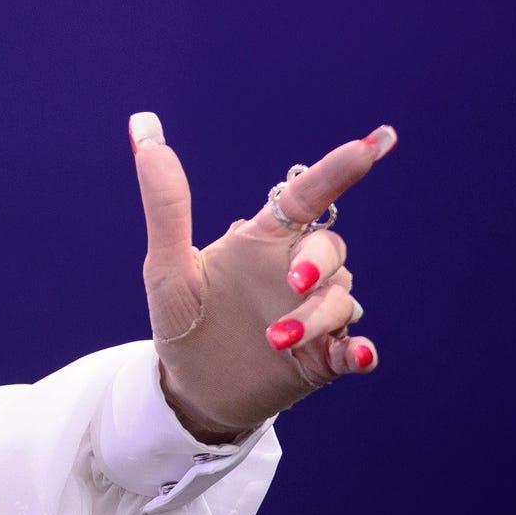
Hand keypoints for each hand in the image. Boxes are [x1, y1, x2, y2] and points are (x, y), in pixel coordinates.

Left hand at [132, 113, 397, 441]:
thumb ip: (165, 202)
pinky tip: (359, 356)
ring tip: (276, 339)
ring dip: (317, 316)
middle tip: (295, 279)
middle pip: (331, 246)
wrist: (187, 387)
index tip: (372, 144)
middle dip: (320, 259)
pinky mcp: (322, 358)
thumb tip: (142, 127)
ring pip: (340, 298)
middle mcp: (295, 271)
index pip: (307, 196)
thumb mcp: (167, 265)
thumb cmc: (180, 318)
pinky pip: (355, 349)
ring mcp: (313, 314)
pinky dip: (361, 351)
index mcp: (263, 240)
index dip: (339, 169)